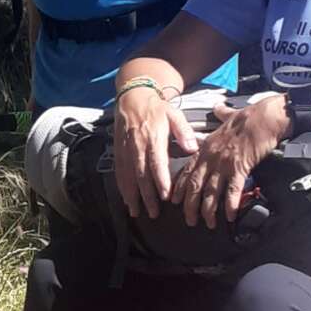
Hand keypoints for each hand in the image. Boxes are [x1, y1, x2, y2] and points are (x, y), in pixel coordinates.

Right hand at [113, 87, 199, 217]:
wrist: (132, 97)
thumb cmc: (156, 108)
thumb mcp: (174, 114)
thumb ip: (183, 131)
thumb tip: (192, 147)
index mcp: (153, 137)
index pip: (156, 163)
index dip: (160, 180)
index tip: (165, 196)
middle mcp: (137, 146)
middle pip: (141, 175)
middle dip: (146, 196)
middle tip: (153, 212)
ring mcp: (125, 150)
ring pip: (127, 176)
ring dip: (131, 195)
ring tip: (136, 211)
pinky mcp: (118, 151)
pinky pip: (119, 172)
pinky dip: (121, 187)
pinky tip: (126, 199)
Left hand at [173, 96, 285, 228]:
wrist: (266, 116)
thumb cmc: (249, 116)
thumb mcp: (229, 115)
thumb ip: (221, 115)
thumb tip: (219, 108)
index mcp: (206, 147)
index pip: (187, 170)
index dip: (180, 187)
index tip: (175, 201)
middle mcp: (211, 157)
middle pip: (195, 185)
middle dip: (190, 205)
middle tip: (190, 220)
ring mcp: (224, 163)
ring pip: (211, 191)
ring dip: (208, 210)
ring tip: (209, 223)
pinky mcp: (240, 168)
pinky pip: (232, 190)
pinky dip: (230, 205)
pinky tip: (230, 215)